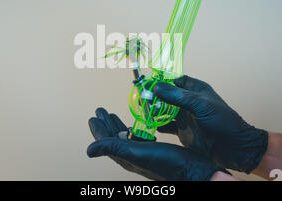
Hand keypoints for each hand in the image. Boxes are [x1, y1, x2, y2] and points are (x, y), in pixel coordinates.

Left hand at [87, 107, 227, 180]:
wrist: (193, 171)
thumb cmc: (166, 163)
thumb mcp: (136, 152)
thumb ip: (113, 148)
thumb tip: (89, 150)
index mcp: (126, 157)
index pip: (106, 142)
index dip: (98, 129)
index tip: (92, 116)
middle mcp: (132, 156)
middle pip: (114, 138)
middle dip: (107, 123)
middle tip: (100, 110)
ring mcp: (143, 154)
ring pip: (126, 137)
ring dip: (118, 124)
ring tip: (112, 114)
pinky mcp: (154, 151)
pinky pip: (140, 138)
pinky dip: (135, 128)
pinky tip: (137, 125)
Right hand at [153, 75, 267, 172]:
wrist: (234, 148)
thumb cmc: (223, 122)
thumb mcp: (200, 105)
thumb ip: (178, 96)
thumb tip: (157, 86)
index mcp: (195, 89)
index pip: (174, 80)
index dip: (160, 80)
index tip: (147, 82)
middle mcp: (188, 101)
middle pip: (165, 95)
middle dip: (153, 96)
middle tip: (142, 99)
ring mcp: (184, 116)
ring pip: (163, 110)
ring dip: (153, 110)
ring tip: (143, 111)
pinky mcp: (182, 130)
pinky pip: (165, 125)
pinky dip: (157, 124)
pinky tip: (150, 125)